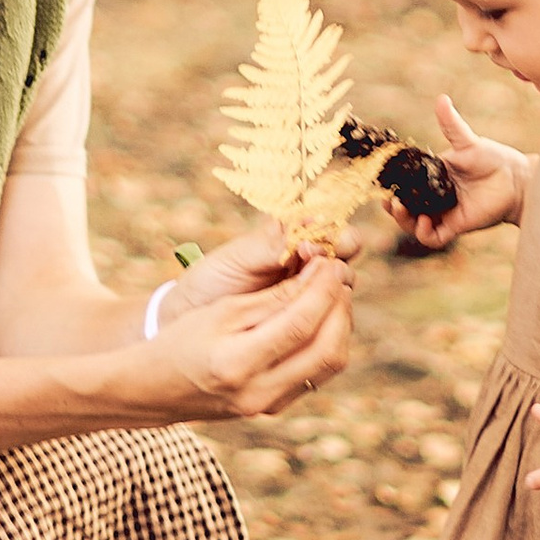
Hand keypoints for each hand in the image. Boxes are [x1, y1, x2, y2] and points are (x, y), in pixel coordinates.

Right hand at [154, 251, 354, 420]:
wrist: (156, 388)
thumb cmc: (182, 340)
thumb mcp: (221, 312)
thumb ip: (272, 298)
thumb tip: (318, 277)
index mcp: (236, 363)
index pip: (299, 324)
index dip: (322, 289)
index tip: (329, 262)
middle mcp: (258, 391)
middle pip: (327, 349)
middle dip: (339, 307)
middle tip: (336, 275)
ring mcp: (269, 405)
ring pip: (329, 365)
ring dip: (340, 326)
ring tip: (331, 294)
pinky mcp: (275, 407)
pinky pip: (317, 375)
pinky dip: (327, 343)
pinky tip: (319, 320)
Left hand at [165, 218, 338, 311]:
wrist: (193, 320)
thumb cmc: (213, 281)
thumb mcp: (238, 258)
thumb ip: (272, 243)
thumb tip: (308, 223)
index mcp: (292, 232)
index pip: (328, 219)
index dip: (328, 228)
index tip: (308, 244)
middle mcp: (309, 256)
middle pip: (347, 246)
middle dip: (341, 250)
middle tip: (319, 262)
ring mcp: (313, 286)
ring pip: (345, 279)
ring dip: (337, 283)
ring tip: (314, 290)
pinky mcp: (313, 317)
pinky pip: (335, 312)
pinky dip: (332, 312)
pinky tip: (317, 316)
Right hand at [398, 94, 531, 248]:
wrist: (516, 179)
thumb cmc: (493, 158)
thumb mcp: (468, 142)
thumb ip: (451, 125)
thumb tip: (441, 99)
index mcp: (432, 177)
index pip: (405, 185)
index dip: (392, 187)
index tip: (383, 184)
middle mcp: (435, 197)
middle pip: (406, 208)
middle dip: (394, 208)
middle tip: (390, 201)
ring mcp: (445, 212)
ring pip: (416, 225)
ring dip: (405, 221)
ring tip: (402, 210)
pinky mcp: (456, 225)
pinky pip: (435, 237)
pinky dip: (425, 233)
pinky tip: (425, 221)